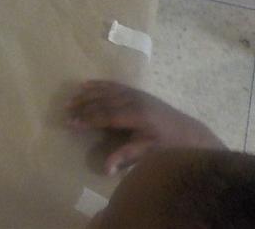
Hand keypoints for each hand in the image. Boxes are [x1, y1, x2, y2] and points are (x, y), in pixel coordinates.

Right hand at [66, 80, 223, 175]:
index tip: (70, 123)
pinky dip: (98, 84)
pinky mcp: (136, 91)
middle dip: (83, 106)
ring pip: (106, 91)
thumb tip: (105, 169)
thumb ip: (126, 157)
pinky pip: (113, 84)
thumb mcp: (149, 153)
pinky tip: (86, 84)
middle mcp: (134, 100)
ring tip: (70, 99)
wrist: (189, 132)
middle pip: (102, 101)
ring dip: (87, 94)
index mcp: (136, 115)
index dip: (86, 119)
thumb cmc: (169, 146)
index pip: (105, 115)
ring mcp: (135, 93)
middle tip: (66, 112)